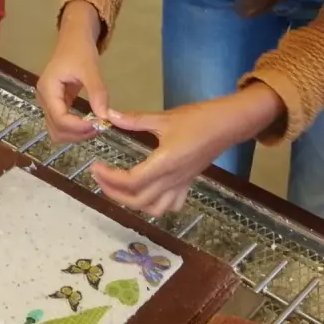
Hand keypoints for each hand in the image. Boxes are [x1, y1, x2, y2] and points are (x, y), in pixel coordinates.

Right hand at [37, 2, 109, 143]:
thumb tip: (105, 116)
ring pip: (57, 131)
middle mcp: (44, 99)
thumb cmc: (80, 50)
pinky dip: (75, 129)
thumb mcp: (90, 68)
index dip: (78, 127)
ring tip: (96, 126)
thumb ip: (97, 92)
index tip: (99, 125)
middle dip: (78, 134)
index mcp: (48, 89)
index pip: (60, 119)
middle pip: (56, 129)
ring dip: (76, 135)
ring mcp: (49, 102)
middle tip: (100, 127)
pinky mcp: (56, 103)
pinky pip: (62, 124)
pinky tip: (90, 122)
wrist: (74, 38)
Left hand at [91, 84, 285, 216]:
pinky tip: (146, 192)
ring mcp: (181, 184)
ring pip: (154, 208)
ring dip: (133, 203)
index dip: (110, 178)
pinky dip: (155, 205)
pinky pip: (171, 205)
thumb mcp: (164, 117)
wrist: (227, 124)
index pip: (131, 181)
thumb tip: (109, 115)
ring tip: (118, 187)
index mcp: (164, 163)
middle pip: (138, 200)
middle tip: (100, 177)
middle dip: (114, 193)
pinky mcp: (188, 184)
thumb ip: (134, 119)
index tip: (96, 167)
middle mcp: (172, 180)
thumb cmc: (197, 119)